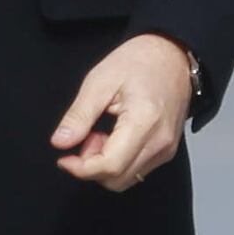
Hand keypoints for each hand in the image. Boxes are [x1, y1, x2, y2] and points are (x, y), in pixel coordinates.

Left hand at [51, 32, 197, 190]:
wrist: (173, 56)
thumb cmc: (138, 62)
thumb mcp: (100, 81)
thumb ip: (79, 115)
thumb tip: (60, 143)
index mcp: (144, 121)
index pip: (110, 166)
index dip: (81, 168)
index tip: (63, 158)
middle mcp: (160, 142)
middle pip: (117, 179)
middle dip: (92, 166)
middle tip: (85, 136)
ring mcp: (167, 149)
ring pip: (126, 179)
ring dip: (105, 165)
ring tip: (100, 133)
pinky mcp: (167, 151)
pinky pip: (137, 170)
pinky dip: (118, 162)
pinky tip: (114, 137)